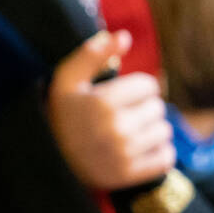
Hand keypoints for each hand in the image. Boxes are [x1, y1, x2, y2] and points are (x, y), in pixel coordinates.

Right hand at [46, 30, 174, 189]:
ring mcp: (124, 155)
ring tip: (127, 134)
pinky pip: (166, 158)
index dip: (136, 88)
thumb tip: (124, 36)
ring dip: (151, 131)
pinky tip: (138, 151)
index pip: (149, 85)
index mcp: (103, 102)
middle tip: (122, 117)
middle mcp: (116, 129)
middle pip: (158, 108)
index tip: (119, 97)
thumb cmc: (62, 116)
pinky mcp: (129, 176)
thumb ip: (93, 53)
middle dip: (143, 109)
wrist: (47, 163)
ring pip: (164, 132)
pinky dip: (157, 153)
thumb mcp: (67, 80)